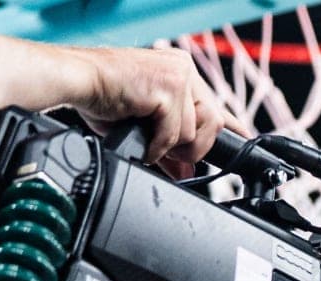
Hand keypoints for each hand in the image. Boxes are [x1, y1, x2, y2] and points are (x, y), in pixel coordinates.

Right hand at [71, 47, 229, 176]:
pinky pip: (175, 134)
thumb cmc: (101, 95)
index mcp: (179, 70)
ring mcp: (177, 76)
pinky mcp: (167, 89)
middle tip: (171, 154)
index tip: (245, 139)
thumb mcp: (145, 122)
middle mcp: (183, 69)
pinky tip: (141, 139)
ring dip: (172, 146)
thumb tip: (186, 171)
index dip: (232, 126)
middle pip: (213, 122)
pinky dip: (157, 146)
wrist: (75, 80)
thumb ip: (171, 143)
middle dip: (194, 147)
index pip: (215, 103)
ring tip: (149, 140)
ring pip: (194, 131)